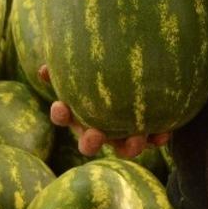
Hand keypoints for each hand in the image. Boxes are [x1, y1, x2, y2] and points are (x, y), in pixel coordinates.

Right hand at [38, 65, 170, 156]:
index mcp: (79, 112)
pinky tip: (164, 134)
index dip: (61, 114)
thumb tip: (44, 68)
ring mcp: (121, 135)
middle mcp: (98, 128)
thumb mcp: (88, 61)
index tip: (60, 106)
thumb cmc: (104, 67)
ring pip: (123, 147)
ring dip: (129, 146)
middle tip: (95, 136)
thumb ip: (71, 61)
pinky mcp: (145, 135)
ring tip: (136, 140)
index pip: (63, 116)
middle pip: (89, 142)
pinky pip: (151, 140)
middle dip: (90, 142)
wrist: (141, 76)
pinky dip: (157, 138)